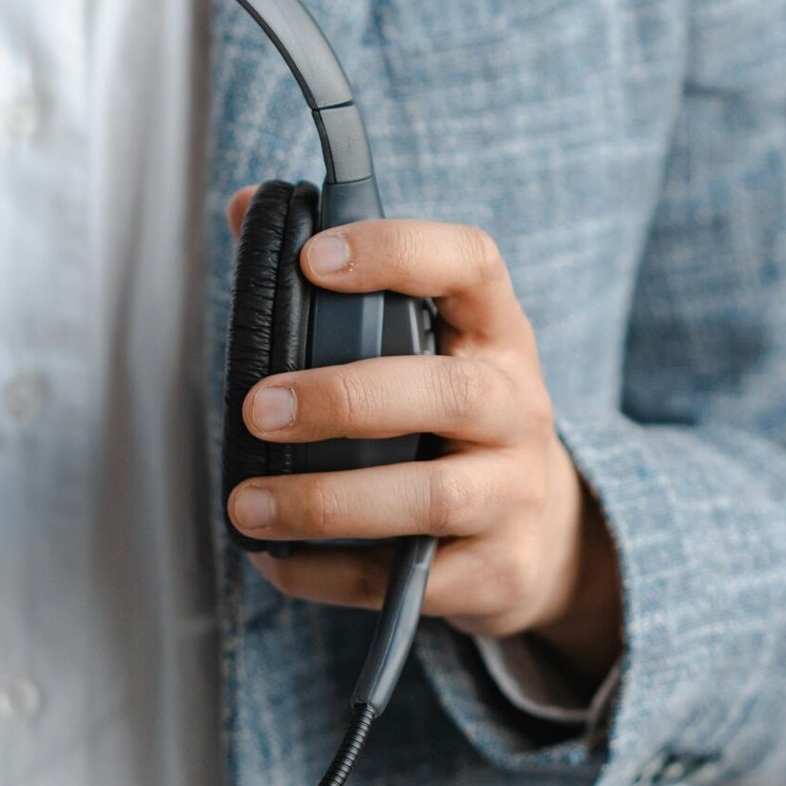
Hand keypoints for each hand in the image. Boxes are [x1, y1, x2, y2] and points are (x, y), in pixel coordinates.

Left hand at [224, 186, 622, 696]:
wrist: (543, 537)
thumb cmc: (451, 423)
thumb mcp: (423, 347)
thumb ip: (332, 282)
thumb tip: (242, 205)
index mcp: (495, 333)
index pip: (470, 264)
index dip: (396, 252)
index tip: (311, 257)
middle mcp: (517, 408)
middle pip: (450, 392)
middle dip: (346, 399)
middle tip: (260, 408)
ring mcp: (515, 494)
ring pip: (431, 497)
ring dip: (327, 501)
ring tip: (247, 505)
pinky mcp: (498, 574)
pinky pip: (407, 581)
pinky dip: (329, 573)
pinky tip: (274, 560)